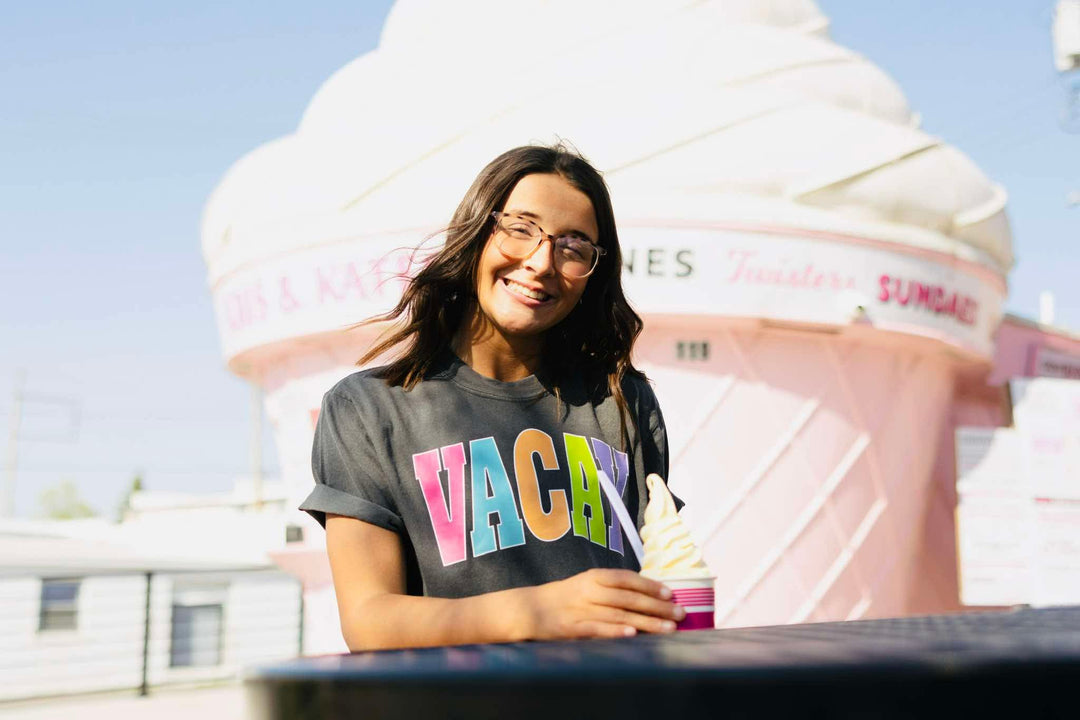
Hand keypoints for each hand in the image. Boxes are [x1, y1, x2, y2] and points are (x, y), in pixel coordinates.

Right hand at [520, 568, 684, 639]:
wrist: (529, 609)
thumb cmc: (565, 598)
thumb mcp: (587, 585)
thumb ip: (612, 589)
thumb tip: (646, 594)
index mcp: (594, 577)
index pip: (627, 578)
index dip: (650, 585)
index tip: (671, 593)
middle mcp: (590, 590)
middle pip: (629, 597)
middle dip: (657, 606)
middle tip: (680, 613)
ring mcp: (582, 609)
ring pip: (620, 614)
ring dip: (647, 621)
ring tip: (668, 628)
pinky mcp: (573, 628)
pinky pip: (598, 629)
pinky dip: (616, 631)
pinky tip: (632, 634)